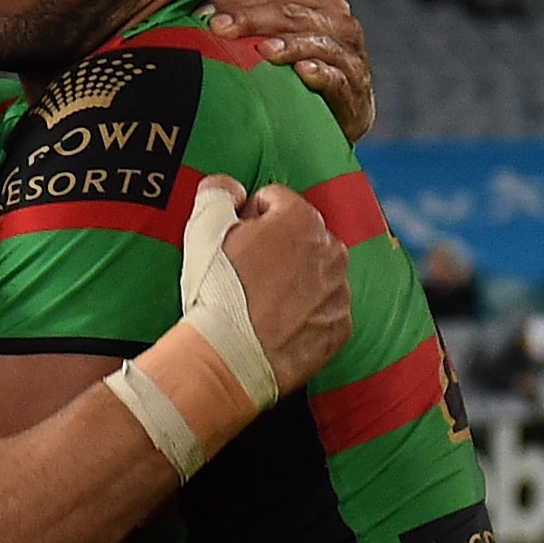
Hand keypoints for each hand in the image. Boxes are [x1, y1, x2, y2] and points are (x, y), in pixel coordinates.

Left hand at [201, 0, 374, 142]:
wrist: (332, 123)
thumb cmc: (293, 78)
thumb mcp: (272, 44)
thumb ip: (249, 24)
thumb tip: (201, 15)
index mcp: (321, 3)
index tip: (203, 14)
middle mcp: (341, 25)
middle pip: (294, 13)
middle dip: (253, 19)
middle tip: (219, 28)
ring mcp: (352, 60)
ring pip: (320, 41)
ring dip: (289, 44)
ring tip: (262, 49)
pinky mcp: (356, 96)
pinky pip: (339, 79)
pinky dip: (321, 73)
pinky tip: (302, 72)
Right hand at [219, 181, 351, 395]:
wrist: (229, 355)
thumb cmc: (217, 290)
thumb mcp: (204, 227)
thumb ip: (218, 193)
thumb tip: (230, 187)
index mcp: (302, 219)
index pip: (275, 200)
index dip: (248, 216)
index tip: (233, 238)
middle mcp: (331, 252)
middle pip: (301, 236)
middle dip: (276, 246)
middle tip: (243, 270)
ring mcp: (339, 293)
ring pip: (314, 273)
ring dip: (292, 279)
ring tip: (258, 300)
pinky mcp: (339, 329)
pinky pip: (322, 310)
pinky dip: (303, 314)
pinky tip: (274, 323)